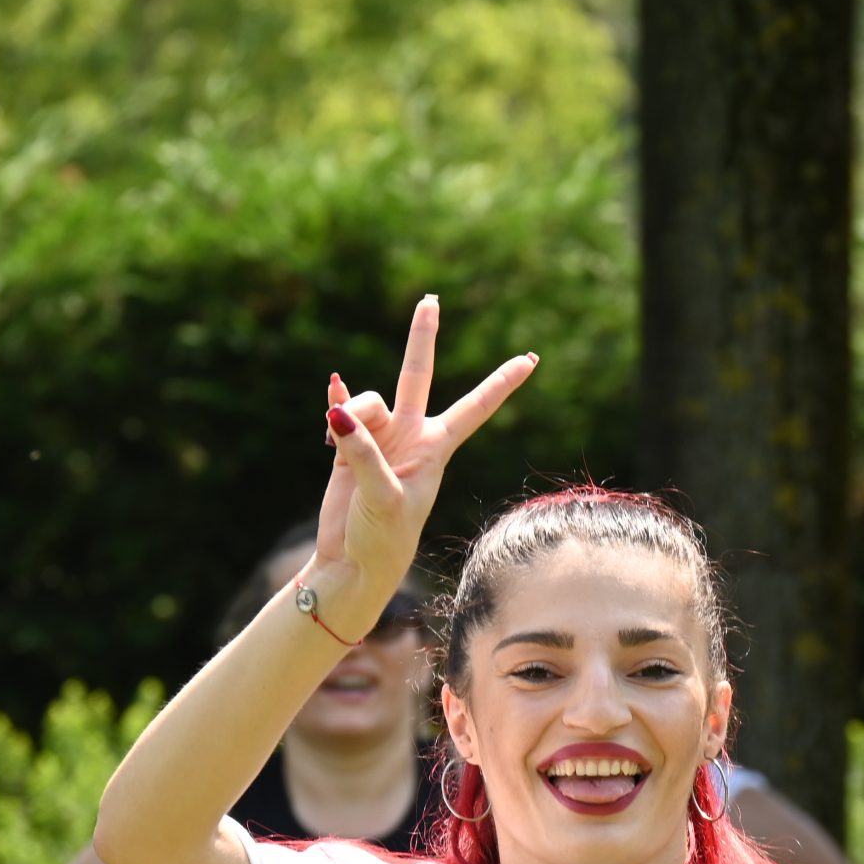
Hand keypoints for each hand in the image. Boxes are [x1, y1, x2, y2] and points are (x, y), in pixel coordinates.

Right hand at [310, 297, 536, 612]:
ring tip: (338, 444)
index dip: (502, 383)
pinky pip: (341, 412)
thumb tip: (337, 411)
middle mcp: (410, 437)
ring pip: (364, 400)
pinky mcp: (347, 450)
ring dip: (351, 413)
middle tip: (431, 300)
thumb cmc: (382, 537)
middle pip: (415, 374)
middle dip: (422, 337)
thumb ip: (362, 451)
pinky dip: (336, 400)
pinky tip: (332, 391)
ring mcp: (378, 440)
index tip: (531, 359)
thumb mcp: (382, 495)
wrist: (353, 563)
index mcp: (435, 448)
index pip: (475, 407)